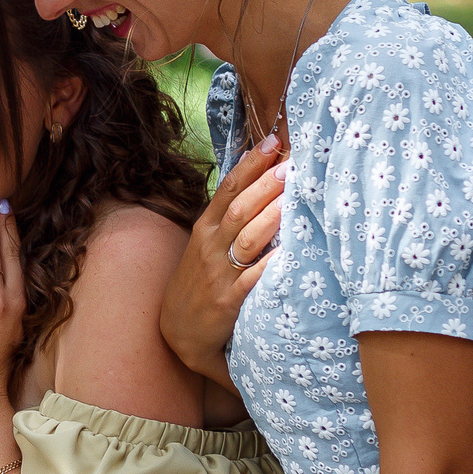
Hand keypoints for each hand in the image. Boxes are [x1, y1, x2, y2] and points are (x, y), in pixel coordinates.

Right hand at [161, 136, 286, 384]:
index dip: (250, 165)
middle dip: (265, 185)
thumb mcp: (204, 246)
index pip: (228, 189)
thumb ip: (228, 218)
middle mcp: (210, 247)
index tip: (272, 142)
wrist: (179, 331)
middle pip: (240, 209)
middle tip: (290, 164)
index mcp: (205, 229)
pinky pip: (253, 278)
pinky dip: (270, 264)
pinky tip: (289, 252)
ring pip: (247, 238)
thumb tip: (258, 182)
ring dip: (271, 216)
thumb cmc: (198, 283)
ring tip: (294, 196)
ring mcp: (219, 273)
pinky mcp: (229, 301)